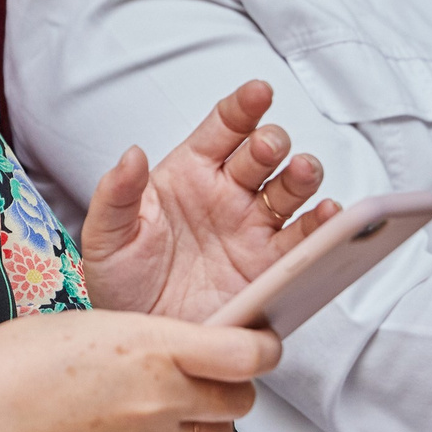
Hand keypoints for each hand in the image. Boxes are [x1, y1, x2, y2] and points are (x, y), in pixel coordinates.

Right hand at [0, 308, 275, 431]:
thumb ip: (138, 336)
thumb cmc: (14, 361)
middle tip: (217, 368)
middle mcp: (162, 395)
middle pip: (242, 399)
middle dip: (239, 384)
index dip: (263, 347)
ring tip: (178, 397)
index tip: (258, 340)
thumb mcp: (86, 325)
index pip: (245, 354)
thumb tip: (159, 344)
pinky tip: (131, 419)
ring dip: (210, 417)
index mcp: (152, 345)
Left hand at [79, 80, 337, 321]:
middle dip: (272, 142)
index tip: (258, 92)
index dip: (243, 107)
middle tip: (267, 148)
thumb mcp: (106, 238)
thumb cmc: (121, 282)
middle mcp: (228, 194)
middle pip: (264, 154)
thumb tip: (132, 153)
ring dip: (303, 175)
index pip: (223, 129)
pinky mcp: (273, 266)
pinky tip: (326, 218)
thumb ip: (116, 194)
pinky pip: (306, 240)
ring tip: (300, 173)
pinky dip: (323, 226)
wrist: (142, 338)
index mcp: (190, 173)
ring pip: (291, 189)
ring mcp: (254, 228)